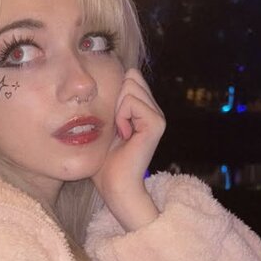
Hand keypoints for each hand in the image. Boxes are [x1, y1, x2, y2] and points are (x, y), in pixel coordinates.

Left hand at [91, 68, 165, 230]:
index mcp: (144, 109)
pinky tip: (124, 135)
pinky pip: (132, 102)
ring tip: (120, 131)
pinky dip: (122, 116)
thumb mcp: (105, 124)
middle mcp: (154, 110)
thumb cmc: (105, 161)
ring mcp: (158, 116)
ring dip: (118, 108)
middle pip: (132, 76)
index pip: (130, 75)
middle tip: (116, 125)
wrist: (115, 185)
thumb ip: (109, 103)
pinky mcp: (157, 123)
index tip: (112, 121)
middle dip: (117, 98)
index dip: (115, 93)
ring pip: (131, 85)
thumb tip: (102, 77)